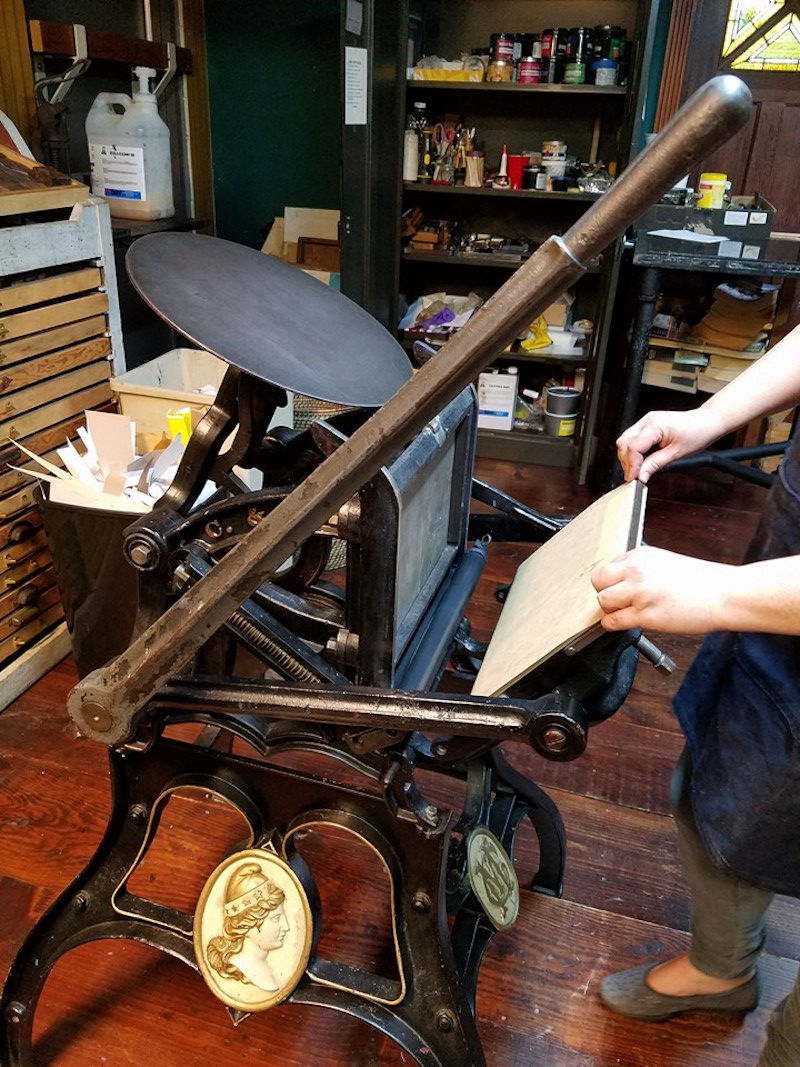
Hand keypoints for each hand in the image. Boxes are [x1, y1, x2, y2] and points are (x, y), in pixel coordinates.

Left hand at [591, 546, 732, 633]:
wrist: (725, 594)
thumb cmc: (703, 582)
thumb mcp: (666, 563)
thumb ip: (642, 570)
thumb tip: (624, 582)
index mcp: (641, 556)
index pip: (608, 566)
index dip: (612, 581)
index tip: (620, 589)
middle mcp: (637, 571)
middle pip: (598, 581)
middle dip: (605, 592)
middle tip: (618, 601)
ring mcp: (640, 592)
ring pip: (602, 601)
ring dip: (610, 609)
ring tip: (626, 612)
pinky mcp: (645, 615)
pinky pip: (612, 621)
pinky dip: (612, 625)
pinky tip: (624, 624)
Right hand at [617, 408, 724, 482]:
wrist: (706, 422)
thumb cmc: (697, 433)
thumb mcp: (676, 453)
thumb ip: (655, 464)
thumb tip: (641, 476)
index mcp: (655, 426)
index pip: (633, 447)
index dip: (631, 465)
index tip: (633, 478)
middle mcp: (647, 421)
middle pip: (624, 443)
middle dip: (626, 461)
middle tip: (634, 476)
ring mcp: (646, 421)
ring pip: (625, 440)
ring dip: (628, 457)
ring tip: (637, 469)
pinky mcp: (646, 424)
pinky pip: (632, 438)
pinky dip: (632, 451)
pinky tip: (640, 460)